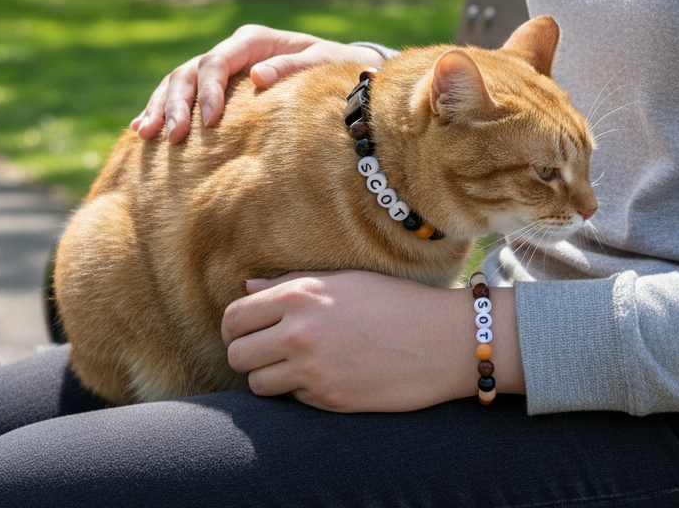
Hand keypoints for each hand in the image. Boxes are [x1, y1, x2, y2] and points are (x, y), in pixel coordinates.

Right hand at [130, 24, 385, 142]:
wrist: (342, 78)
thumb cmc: (335, 70)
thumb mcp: (324, 65)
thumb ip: (293, 67)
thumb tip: (258, 76)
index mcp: (255, 41)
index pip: (218, 61)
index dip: (209, 89)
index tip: (210, 120)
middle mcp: (233, 52)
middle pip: (190, 72)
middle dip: (176, 103)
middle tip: (171, 136)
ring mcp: (221, 72)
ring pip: (178, 83)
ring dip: (160, 108)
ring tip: (146, 135)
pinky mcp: (216, 91)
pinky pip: (181, 98)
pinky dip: (160, 111)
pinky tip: (141, 132)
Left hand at [221, 271, 523, 411]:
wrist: (444, 340)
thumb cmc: (396, 301)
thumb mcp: (344, 280)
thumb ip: (291, 284)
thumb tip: (248, 288)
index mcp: (300, 295)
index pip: (236, 317)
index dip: (235, 327)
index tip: (245, 330)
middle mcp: (299, 332)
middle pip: (237, 354)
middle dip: (245, 353)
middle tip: (265, 351)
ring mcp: (313, 369)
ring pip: (257, 384)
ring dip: (269, 376)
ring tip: (293, 365)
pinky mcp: (329, 400)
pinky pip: (293, 399)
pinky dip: (300, 390)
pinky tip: (326, 375)